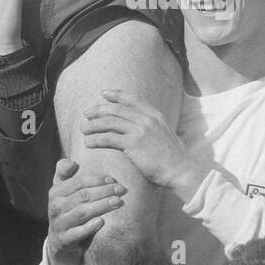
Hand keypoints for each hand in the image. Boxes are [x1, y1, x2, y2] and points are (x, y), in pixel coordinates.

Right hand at [48, 157, 124, 264]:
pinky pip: (77, 233)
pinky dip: (89, 227)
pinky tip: (102, 222)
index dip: (97, 179)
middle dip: (104, 191)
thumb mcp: (63, 192)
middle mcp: (55, 207)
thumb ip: (65, 174)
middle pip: (82, 196)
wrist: (59, 243)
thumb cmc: (67, 212)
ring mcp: (59, 224)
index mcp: (56, 192)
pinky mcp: (64, 240)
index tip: (114, 179)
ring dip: (101, 206)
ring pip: (82, 212)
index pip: (78, 182)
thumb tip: (73, 162)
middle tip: (122, 190)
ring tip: (118, 202)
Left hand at [81, 91, 201, 196]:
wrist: (180, 170)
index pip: (133, 99)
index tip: (104, 94)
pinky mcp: (133, 144)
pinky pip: (109, 138)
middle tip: (87, 113)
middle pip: (117, 109)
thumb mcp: (168, 136)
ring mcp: (140, 130)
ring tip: (84, 129)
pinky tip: (89, 143)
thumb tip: (151, 129)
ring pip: (110, 122)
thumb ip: (157, 129)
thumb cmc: (174, 158)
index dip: (117, 95)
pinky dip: (96, 139)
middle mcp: (147, 119)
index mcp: (156, 116)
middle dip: (99, 109)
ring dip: (94, 125)